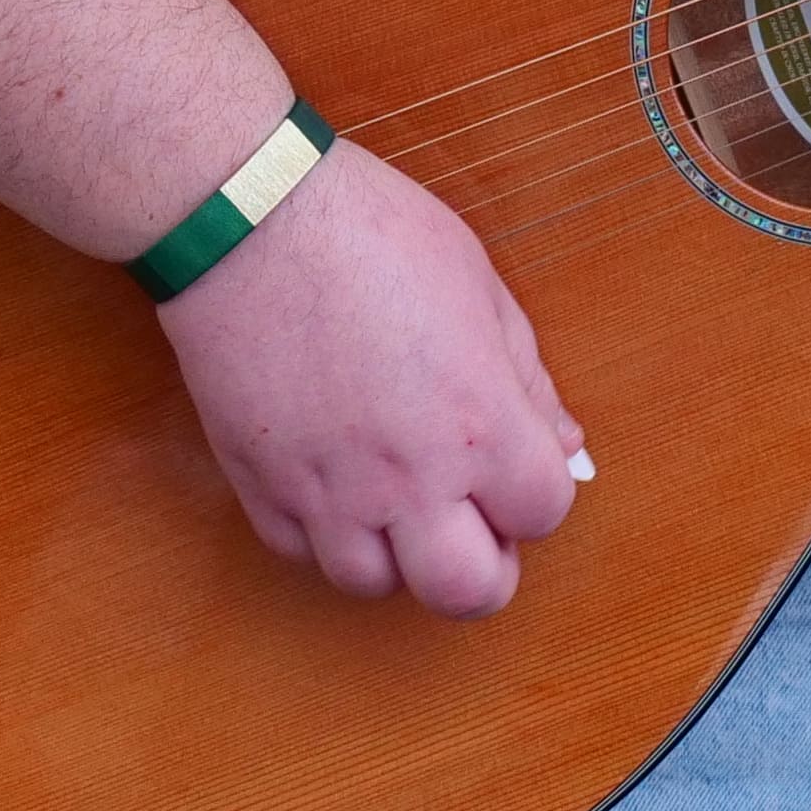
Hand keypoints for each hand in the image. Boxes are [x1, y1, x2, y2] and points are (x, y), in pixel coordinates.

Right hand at [154, 139, 587, 616]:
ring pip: (376, 584)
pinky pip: (300, 553)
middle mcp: (408, 476)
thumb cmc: (368, 231)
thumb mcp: (479, 284)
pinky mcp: (260, 485)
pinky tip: (333, 480)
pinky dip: (322, 533)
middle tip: (471, 522)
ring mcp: (327, 491)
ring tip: (395, 497)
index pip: (543, 515)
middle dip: (482, 568)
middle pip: (467, 592)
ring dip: (396, 554)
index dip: (536, 495)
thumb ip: (526, 376)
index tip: (517, 469)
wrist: (249, 218)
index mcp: (480, 421)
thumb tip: (561, 442)